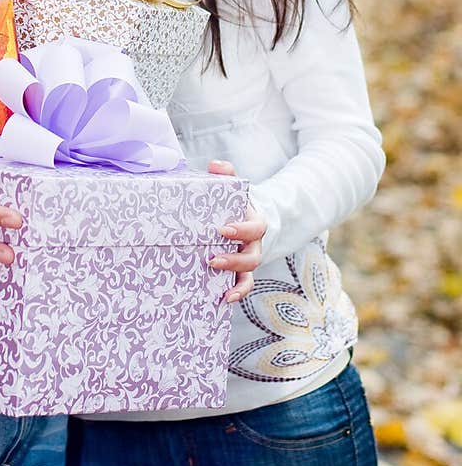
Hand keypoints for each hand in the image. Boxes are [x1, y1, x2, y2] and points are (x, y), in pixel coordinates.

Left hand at [206, 158, 264, 303]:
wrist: (243, 219)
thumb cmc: (234, 203)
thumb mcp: (233, 187)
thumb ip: (226, 173)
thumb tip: (215, 166)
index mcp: (254, 222)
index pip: (254, 227)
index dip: (241, 230)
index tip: (222, 229)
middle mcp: (254, 244)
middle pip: (252, 256)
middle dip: (234, 260)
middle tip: (212, 259)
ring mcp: (249, 259)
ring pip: (249, 274)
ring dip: (236, 281)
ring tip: (221, 288)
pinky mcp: (241, 272)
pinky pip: (243, 285)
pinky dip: (237, 292)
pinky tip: (223, 299)